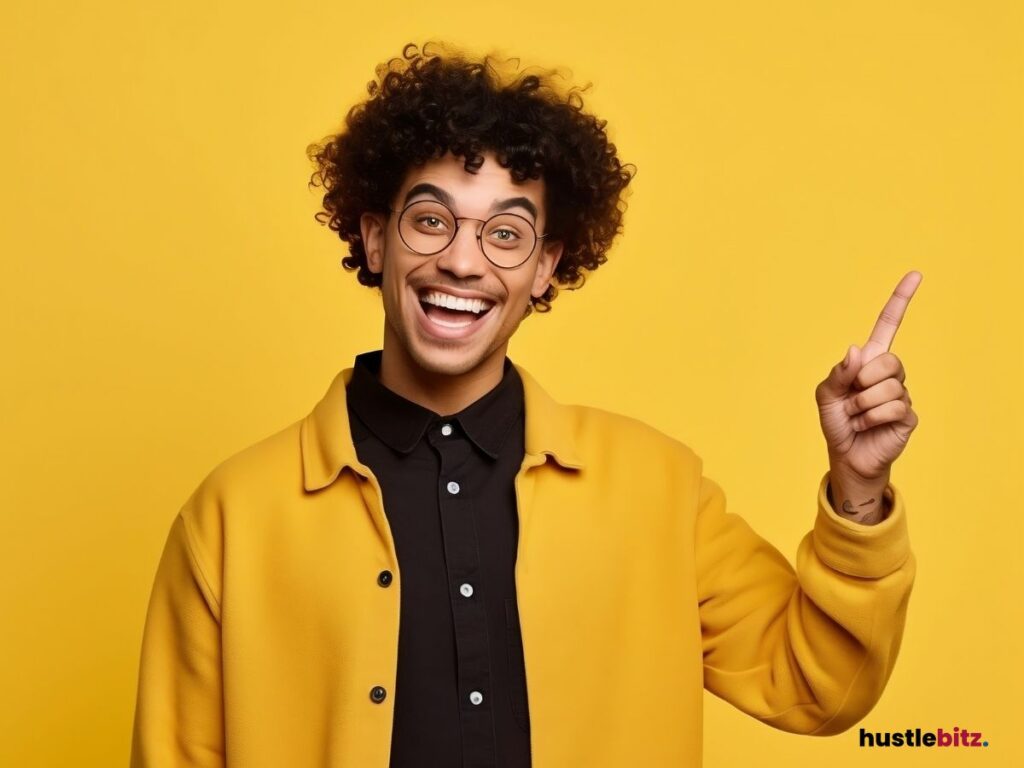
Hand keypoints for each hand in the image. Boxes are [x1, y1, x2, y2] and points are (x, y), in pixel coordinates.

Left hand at [815, 272, 921, 491]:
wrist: (845, 454)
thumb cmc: (836, 421)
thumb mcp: (825, 395)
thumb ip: (837, 373)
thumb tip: (857, 351)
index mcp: (869, 361)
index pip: (888, 324)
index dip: (900, 300)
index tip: (915, 274)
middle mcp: (890, 373)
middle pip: (888, 360)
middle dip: (863, 381)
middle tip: (852, 398)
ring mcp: (902, 393)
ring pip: (888, 387)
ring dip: (863, 405)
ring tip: (857, 416)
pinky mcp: (908, 415)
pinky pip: (894, 407)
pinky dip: (871, 418)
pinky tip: (867, 426)